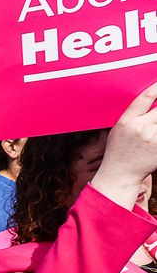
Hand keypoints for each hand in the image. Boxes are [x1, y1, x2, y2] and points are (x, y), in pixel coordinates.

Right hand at [92, 79, 156, 208]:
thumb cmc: (119, 151)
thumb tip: (154, 102)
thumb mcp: (119, 130)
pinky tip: (156, 135)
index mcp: (127, 121)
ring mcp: (153, 139)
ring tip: (155, 126)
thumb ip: (135, 116)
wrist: (120, 175)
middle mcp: (140, 128)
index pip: (146, 97)